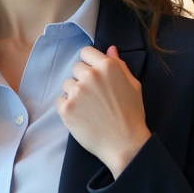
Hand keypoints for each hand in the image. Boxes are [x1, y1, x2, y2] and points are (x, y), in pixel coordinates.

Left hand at [56, 45, 150, 177]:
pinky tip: (81, 116)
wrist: (124, 143)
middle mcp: (90, 76)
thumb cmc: (132, 115)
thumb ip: (120, 65)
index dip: (89, 62)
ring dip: (74, 93)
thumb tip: (110, 49)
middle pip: (76, 68)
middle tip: (94, 95)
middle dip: (83, 78)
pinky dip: (68, 107)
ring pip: (67, 84)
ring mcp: (76, 92)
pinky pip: (60, 100)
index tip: (94, 74)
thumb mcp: (133, 85)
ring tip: (88, 107)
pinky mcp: (66, 108)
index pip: (86, 52)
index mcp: (107, 67)